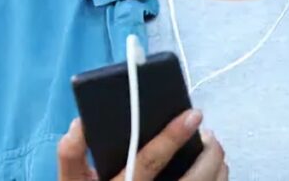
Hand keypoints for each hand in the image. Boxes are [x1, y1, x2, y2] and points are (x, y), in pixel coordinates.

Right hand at [57, 109, 228, 180]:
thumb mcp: (73, 180)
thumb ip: (71, 153)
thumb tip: (80, 124)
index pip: (149, 160)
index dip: (172, 136)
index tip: (192, 114)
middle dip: (210, 154)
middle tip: (210, 133)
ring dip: (217, 167)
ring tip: (212, 147)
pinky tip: (212, 170)